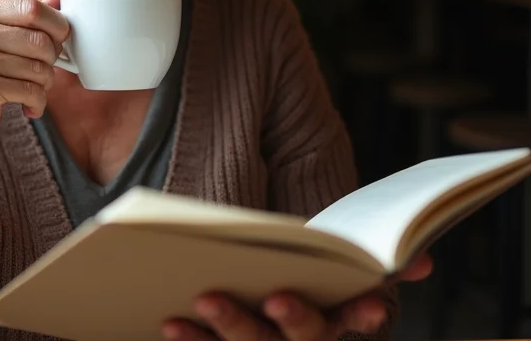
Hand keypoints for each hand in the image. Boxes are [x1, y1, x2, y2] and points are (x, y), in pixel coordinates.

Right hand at [0, 0, 68, 198]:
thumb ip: (27, 15)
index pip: (33, 8)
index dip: (57, 24)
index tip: (59, 38)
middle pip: (41, 40)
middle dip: (52, 59)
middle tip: (43, 70)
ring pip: (40, 68)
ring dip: (45, 84)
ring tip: (32, 89)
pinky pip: (32, 91)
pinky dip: (38, 103)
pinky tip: (28, 107)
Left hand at [162, 253, 431, 340]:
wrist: (268, 298)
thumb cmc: (302, 273)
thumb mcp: (332, 265)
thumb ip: (372, 264)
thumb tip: (424, 262)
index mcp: (332, 319)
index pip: (354, 321)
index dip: (361, 316)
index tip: (365, 308)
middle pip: (301, 340)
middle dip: (293, 321)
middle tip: (274, 296)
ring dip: (228, 329)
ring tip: (202, 299)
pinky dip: (191, 340)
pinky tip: (170, 322)